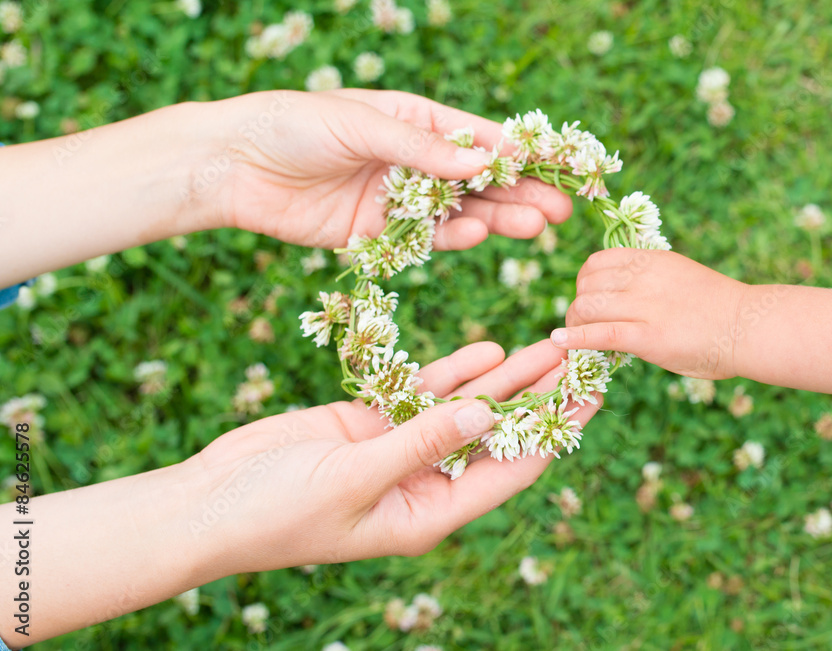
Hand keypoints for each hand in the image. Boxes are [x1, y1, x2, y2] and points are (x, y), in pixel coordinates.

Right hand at [192, 340, 600, 570]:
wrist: (210, 502)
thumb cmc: (276, 510)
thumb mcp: (354, 478)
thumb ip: (420, 442)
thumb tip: (488, 414)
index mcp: (430, 513)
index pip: (512, 468)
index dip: (557, 431)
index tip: (594, 396)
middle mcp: (425, 483)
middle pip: (500, 433)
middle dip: (542, 397)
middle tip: (584, 357)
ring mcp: (400, 449)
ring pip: (468, 407)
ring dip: (507, 378)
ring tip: (551, 344)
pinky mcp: (373, 422)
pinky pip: (425, 392)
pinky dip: (455, 371)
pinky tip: (490, 349)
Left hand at [201, 88, 571, 250]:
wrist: (233, 165)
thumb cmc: (293, 125)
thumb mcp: (360, 125)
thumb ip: (420, 149)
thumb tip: (483, 163)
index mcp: (414, 120)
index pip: (479, 136)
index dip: (523, 151)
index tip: (564, 165)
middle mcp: (413, 160)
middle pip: (479, 180)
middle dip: (521, 193)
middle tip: (561, 210)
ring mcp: (398, 198)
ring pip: (460, 211)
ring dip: (497, 218)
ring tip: (534, 226)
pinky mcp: (378, 234)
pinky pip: (424, 238)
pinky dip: (451, 238)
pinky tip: (476, 234)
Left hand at [550, 249, 747, 378]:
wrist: (750, 327)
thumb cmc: (720, 307)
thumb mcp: (679, 276)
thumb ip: (649, 278)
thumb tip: (619, 289)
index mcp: (652, 259)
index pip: (596, 262)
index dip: (584, 282)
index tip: (589, 299)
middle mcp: (644, 278)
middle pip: (586, 284)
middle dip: (578, 304)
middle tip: (583, 323)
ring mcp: (645, 307)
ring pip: (587, 306)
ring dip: (575, 323)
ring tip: (576, 337)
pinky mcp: (648, 337)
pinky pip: (600, 333)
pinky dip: (575, 337)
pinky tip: (561, 340)